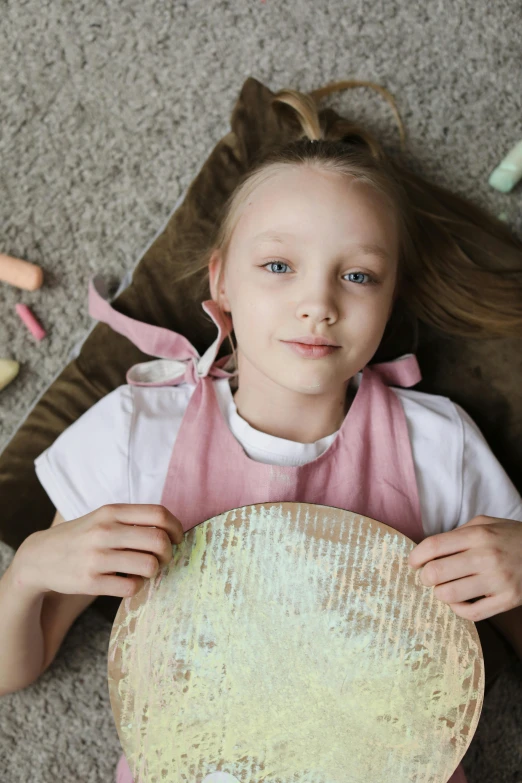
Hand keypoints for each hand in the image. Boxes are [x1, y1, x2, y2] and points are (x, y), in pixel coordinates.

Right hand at [15, 504, 183, 598]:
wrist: (39, 558)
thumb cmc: (82, 537)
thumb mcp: (102, 518)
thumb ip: (132, 519)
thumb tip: (171, 530)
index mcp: (111, 512)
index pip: (159, 514)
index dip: (176, 527)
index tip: (177, 538)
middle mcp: (104, 531)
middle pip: (159, 541)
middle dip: (169, 553)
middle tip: (164, 558)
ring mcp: (97, 557)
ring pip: (149, 566)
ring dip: (154, 571)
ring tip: (145, 571)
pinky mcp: (90, 581)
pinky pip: (131, 586)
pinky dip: (137, 586)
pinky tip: (129, 581)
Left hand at [408, 515, 521, 620]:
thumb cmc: (511, 537)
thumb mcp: (486, 523)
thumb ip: (458, 533)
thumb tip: (428, 550)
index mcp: (478, 535)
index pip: (433, 546)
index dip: (416, 556)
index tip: (412, 563)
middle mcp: (486, 557)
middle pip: (436, 572)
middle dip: (424, 577)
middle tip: (427, 577)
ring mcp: (497, 581)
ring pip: (449, 595)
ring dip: (439, 593)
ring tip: (443, 588)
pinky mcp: (507, 600)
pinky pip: (471, 613)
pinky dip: (457, 609)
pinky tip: (457, 602)